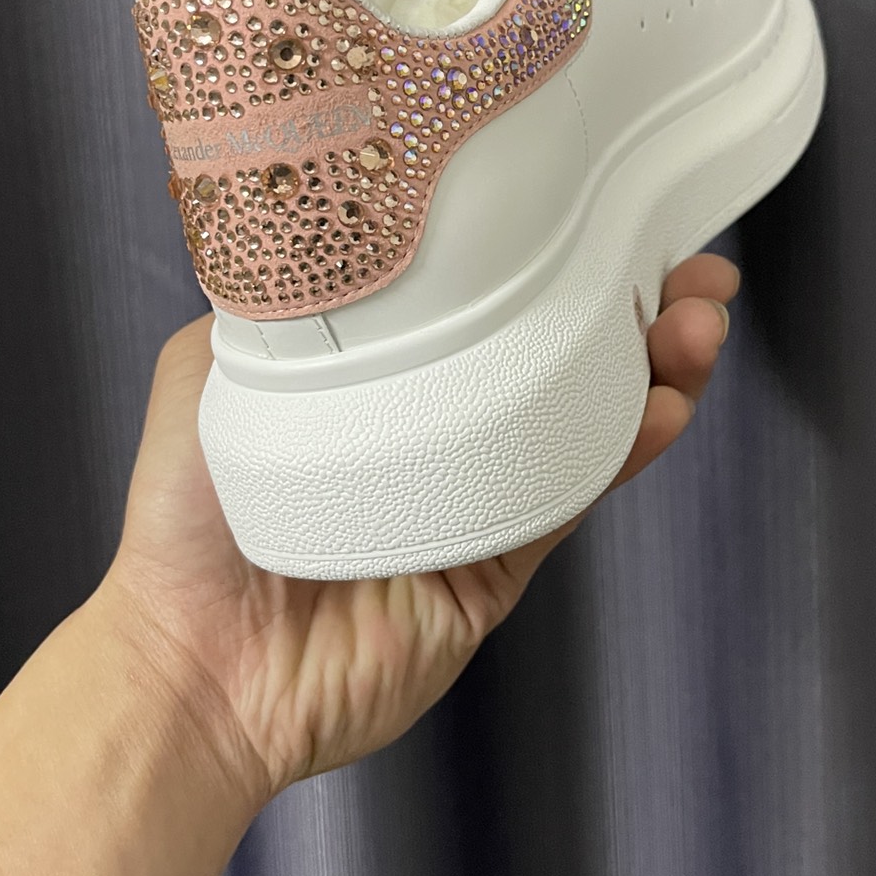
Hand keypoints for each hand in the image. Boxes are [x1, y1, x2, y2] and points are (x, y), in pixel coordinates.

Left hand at [106, 254, 738, 806]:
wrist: (193, 664)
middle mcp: (436, 434)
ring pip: (584, 421)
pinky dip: (622, 451)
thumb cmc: (182, 523)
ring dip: (653, 369)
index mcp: (381, 382)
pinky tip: (659, 408)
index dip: (550, 259)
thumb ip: (269, 303)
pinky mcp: (495, 568)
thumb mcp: (207, 372)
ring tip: (693, 327)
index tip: (604, 211)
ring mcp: (472, 501)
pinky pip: (568, 497)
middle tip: (691, 273)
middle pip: (557, 357)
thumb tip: (313, 220)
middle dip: (635, 309)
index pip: (486, 305)